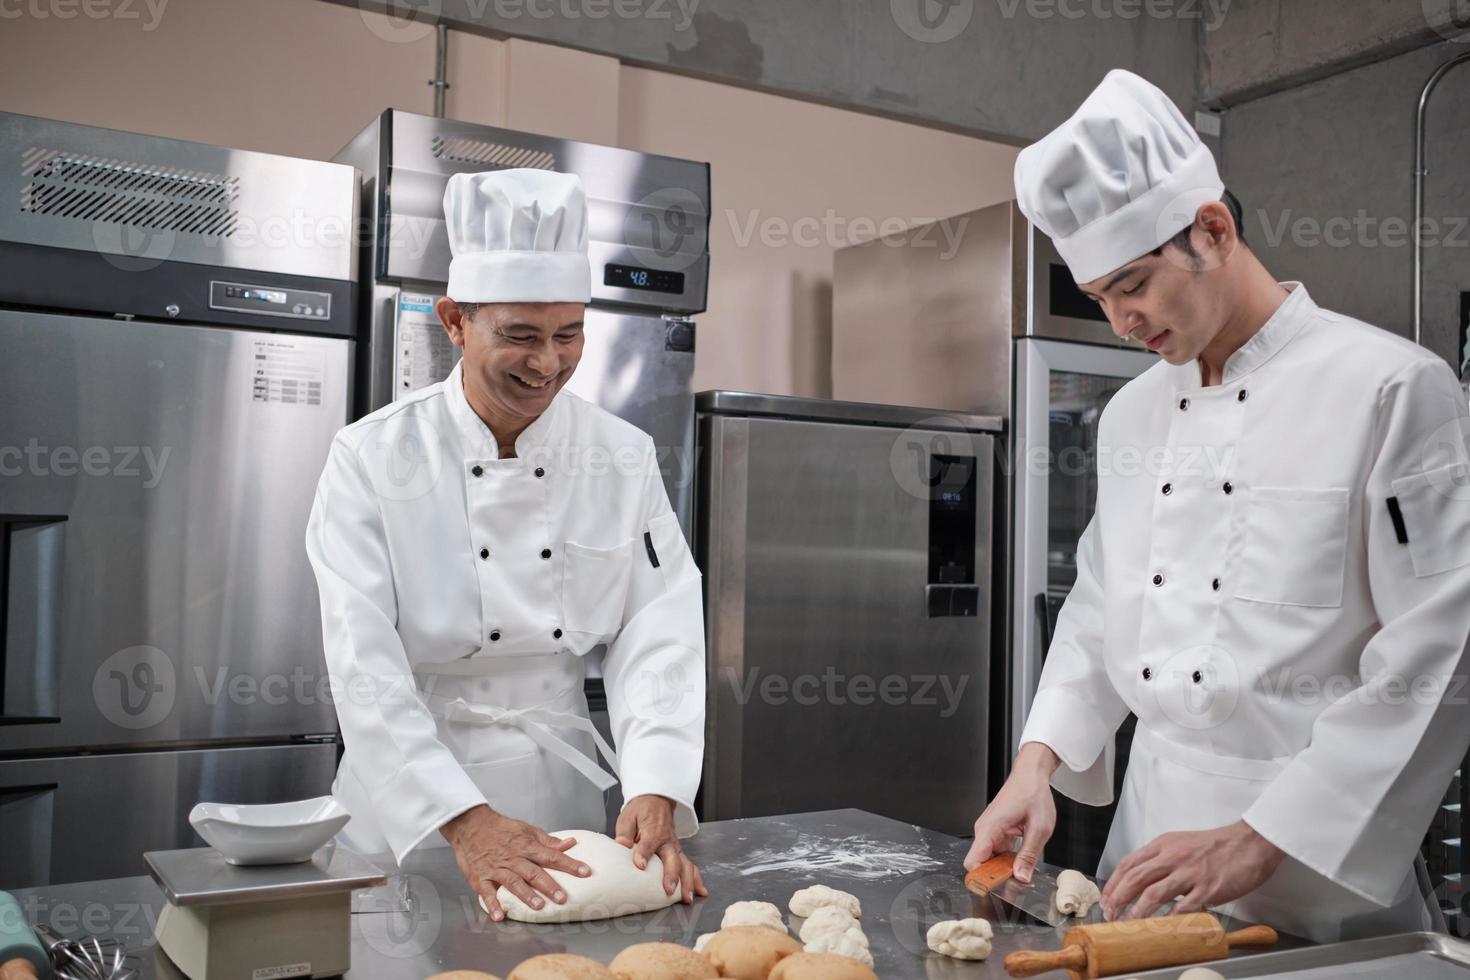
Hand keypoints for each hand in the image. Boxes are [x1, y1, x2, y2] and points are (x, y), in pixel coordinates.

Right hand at [440, 805, 590, 921]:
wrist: (471, 826)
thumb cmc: (502, 829)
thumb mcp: (527, 830)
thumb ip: (548, 840)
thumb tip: (570, 843)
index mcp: (527, 846)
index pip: (552, 856)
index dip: (569, 864)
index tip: (585, 872)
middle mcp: (513, 858)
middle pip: (533, 872)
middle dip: (549, 885)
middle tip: (562, 898)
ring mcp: (496, 869)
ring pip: (513, 882)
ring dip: (526, 895)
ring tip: (538, 906)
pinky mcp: (480, 878)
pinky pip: (487, 893)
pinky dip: (492, 904)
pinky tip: (500, 916)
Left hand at [615, 794, 707, 903]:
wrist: (656, 801)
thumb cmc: (641, 811)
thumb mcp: (628, 817)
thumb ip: (625, 832)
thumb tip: (622, 845)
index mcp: (652, 830)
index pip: (649, 843)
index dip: (644, 853)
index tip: (639, 865)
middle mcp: (667, 841)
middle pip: (672, 858)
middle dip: (672, 875)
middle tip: (669, 890)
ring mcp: (675, 847)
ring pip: (685, 864)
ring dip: (688, 881)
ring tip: (687, 898)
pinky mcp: (678, 852)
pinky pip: (690, 865)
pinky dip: (696, 878)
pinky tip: (700, 891)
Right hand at [963, 742, 1059, 882]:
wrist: (1031, 775)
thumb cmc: (1033, 793)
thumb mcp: (1039, 828)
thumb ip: (1029, 855)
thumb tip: (1021, 878)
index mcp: (990, 828)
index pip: (973, 862)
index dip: (983, 878)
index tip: (998, 887)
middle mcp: (984, 830)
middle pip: (980, 863)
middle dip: (996, 876)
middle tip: (1016, 880)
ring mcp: (989, 831)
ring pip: (989, 859)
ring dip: (1003, 868)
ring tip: (1022, 868)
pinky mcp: (995, 831)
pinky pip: (996, 852)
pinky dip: (1006, 859)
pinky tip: (1021, 859)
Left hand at [1100, 820, 1285, 920]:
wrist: (1249, 842)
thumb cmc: (1217, 845)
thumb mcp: (1181, 843)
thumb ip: (1162, 859)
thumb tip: (1143, 881)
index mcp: (1163, 845)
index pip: (1128, 864)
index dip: (1114, 884)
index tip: (1107, 899)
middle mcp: (1172, 856)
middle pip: (1135, 879)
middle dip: (1118, 899)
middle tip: (1111, 915)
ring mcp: (1189, 872)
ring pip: (1154, 893)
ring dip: (1138, 911)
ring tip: (1129, 924)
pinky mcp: (1207, 887)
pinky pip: (1184, 906)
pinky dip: (1171, 919)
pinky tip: (1164, 928)